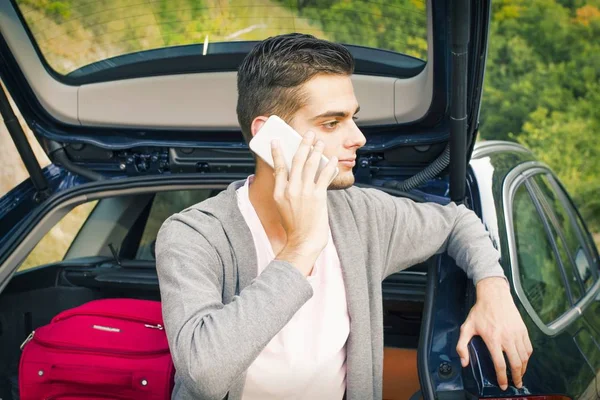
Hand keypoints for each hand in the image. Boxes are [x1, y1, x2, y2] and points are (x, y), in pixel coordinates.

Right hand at [271, 131, 337, 275]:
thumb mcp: (282, 206)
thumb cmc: (294, 225)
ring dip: (316, 150)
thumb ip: (283, 189)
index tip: (277, 141)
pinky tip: (332, 159)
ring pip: (311, 165)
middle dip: (303, 144)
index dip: (278, 152)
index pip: (278, 167)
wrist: (304, 240)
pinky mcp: (318, 197)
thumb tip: (284, 174)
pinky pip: (324, 176)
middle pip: (297, 161)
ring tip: (320, 142)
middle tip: (307, 134)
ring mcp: (305, 193)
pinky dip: (329, 166)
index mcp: (279, 192)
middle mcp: (291, 190)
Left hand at [456, 277, 532, 389]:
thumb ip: (462, 346)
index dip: (502, 377)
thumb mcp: (466, 327)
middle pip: (516, 363)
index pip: (500, 364)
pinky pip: (529, 348)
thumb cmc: (480, 312)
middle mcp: (507, 338)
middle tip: (516, 384)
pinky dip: (527, 357)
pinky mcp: (523, 330)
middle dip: (517, 377)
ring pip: (524, 357)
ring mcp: (517, 334)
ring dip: (523, 369)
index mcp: (493, 339)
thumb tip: (464, 362)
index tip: (503, 385)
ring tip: (520, 375)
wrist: (494, 296)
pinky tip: (523, 361)